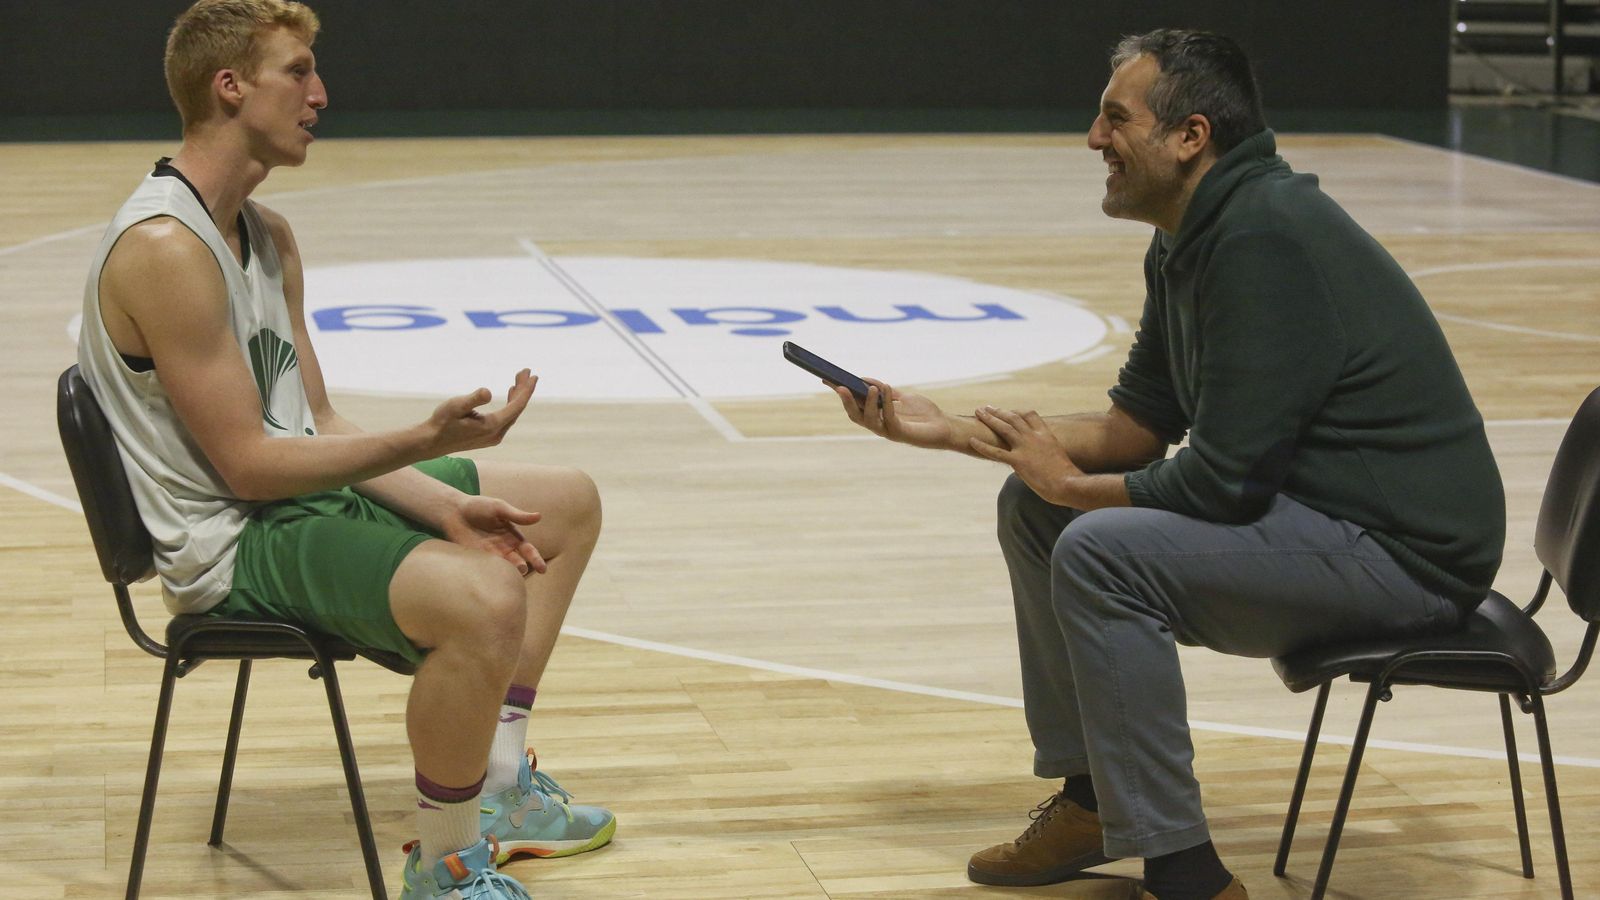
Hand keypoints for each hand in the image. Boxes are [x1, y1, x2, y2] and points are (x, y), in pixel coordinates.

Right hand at [425, 369, 535, 455]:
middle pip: (516, 409)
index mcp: (492, 426)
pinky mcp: (489, 437)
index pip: (516, 406)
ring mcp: (494, 437)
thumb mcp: (455, 406)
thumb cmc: (441, 422)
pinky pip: (506, 418)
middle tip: (525, 371)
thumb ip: (473, 399)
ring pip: (512, 413)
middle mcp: (497, 434)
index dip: (526, 390)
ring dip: (516, 396)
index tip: (533, 375)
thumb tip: (488, 391)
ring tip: (518, 379)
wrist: (431, 442)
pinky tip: (509, 393)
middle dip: (522, 389)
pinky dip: (510, 404)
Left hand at [440, 494, 546, 575]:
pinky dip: (492, 575)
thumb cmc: (479, 506)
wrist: (454, 512)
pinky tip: (494, 577)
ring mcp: (490, 555)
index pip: (528, 551)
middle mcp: (504, 548)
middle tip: (521, 568)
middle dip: (521, 567)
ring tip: (510, 573)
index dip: (536, 559)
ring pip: (503, 569)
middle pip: (518, 562)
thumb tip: (539, 516)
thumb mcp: (500, 508)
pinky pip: (487, 570)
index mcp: (513, 536)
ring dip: (507, 572)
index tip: (543, 569)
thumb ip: (517, 515)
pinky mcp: (477, 560)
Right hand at [833, 378, 952, 449]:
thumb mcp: (902, 396)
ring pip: (869, 420)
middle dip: (846, 401)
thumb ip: (886, 391)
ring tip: (871, 388)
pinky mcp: (900, 433)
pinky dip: (886, 402)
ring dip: (868, 402)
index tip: (827, 380)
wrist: (944, 425)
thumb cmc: (924, 413)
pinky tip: (887, 388)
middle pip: (855, 415)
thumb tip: (865, 380)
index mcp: (877, 416)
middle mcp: (879, 425)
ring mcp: (888, 430)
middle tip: (839, 386)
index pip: (854, 405)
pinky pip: (888, 417)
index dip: (840, 394)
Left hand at [971, 406, 1082, 503]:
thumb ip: (1045, 454)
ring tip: (978, 413)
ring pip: (1004, 428)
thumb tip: (1035, 460)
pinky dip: (982, 445)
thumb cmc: (1067, 476)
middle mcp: (1034, 437)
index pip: (1030, 415)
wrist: (1069, 483)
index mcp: (1046, 434)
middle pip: (1013, 418)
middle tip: (986, 408)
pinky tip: (971, 440)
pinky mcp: (1018, 462)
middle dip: (998, 411)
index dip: (1017, 412)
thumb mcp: (1057, 458)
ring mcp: (1025, 448)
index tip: (1008, 411)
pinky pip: (995, 452)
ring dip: (989, 419)